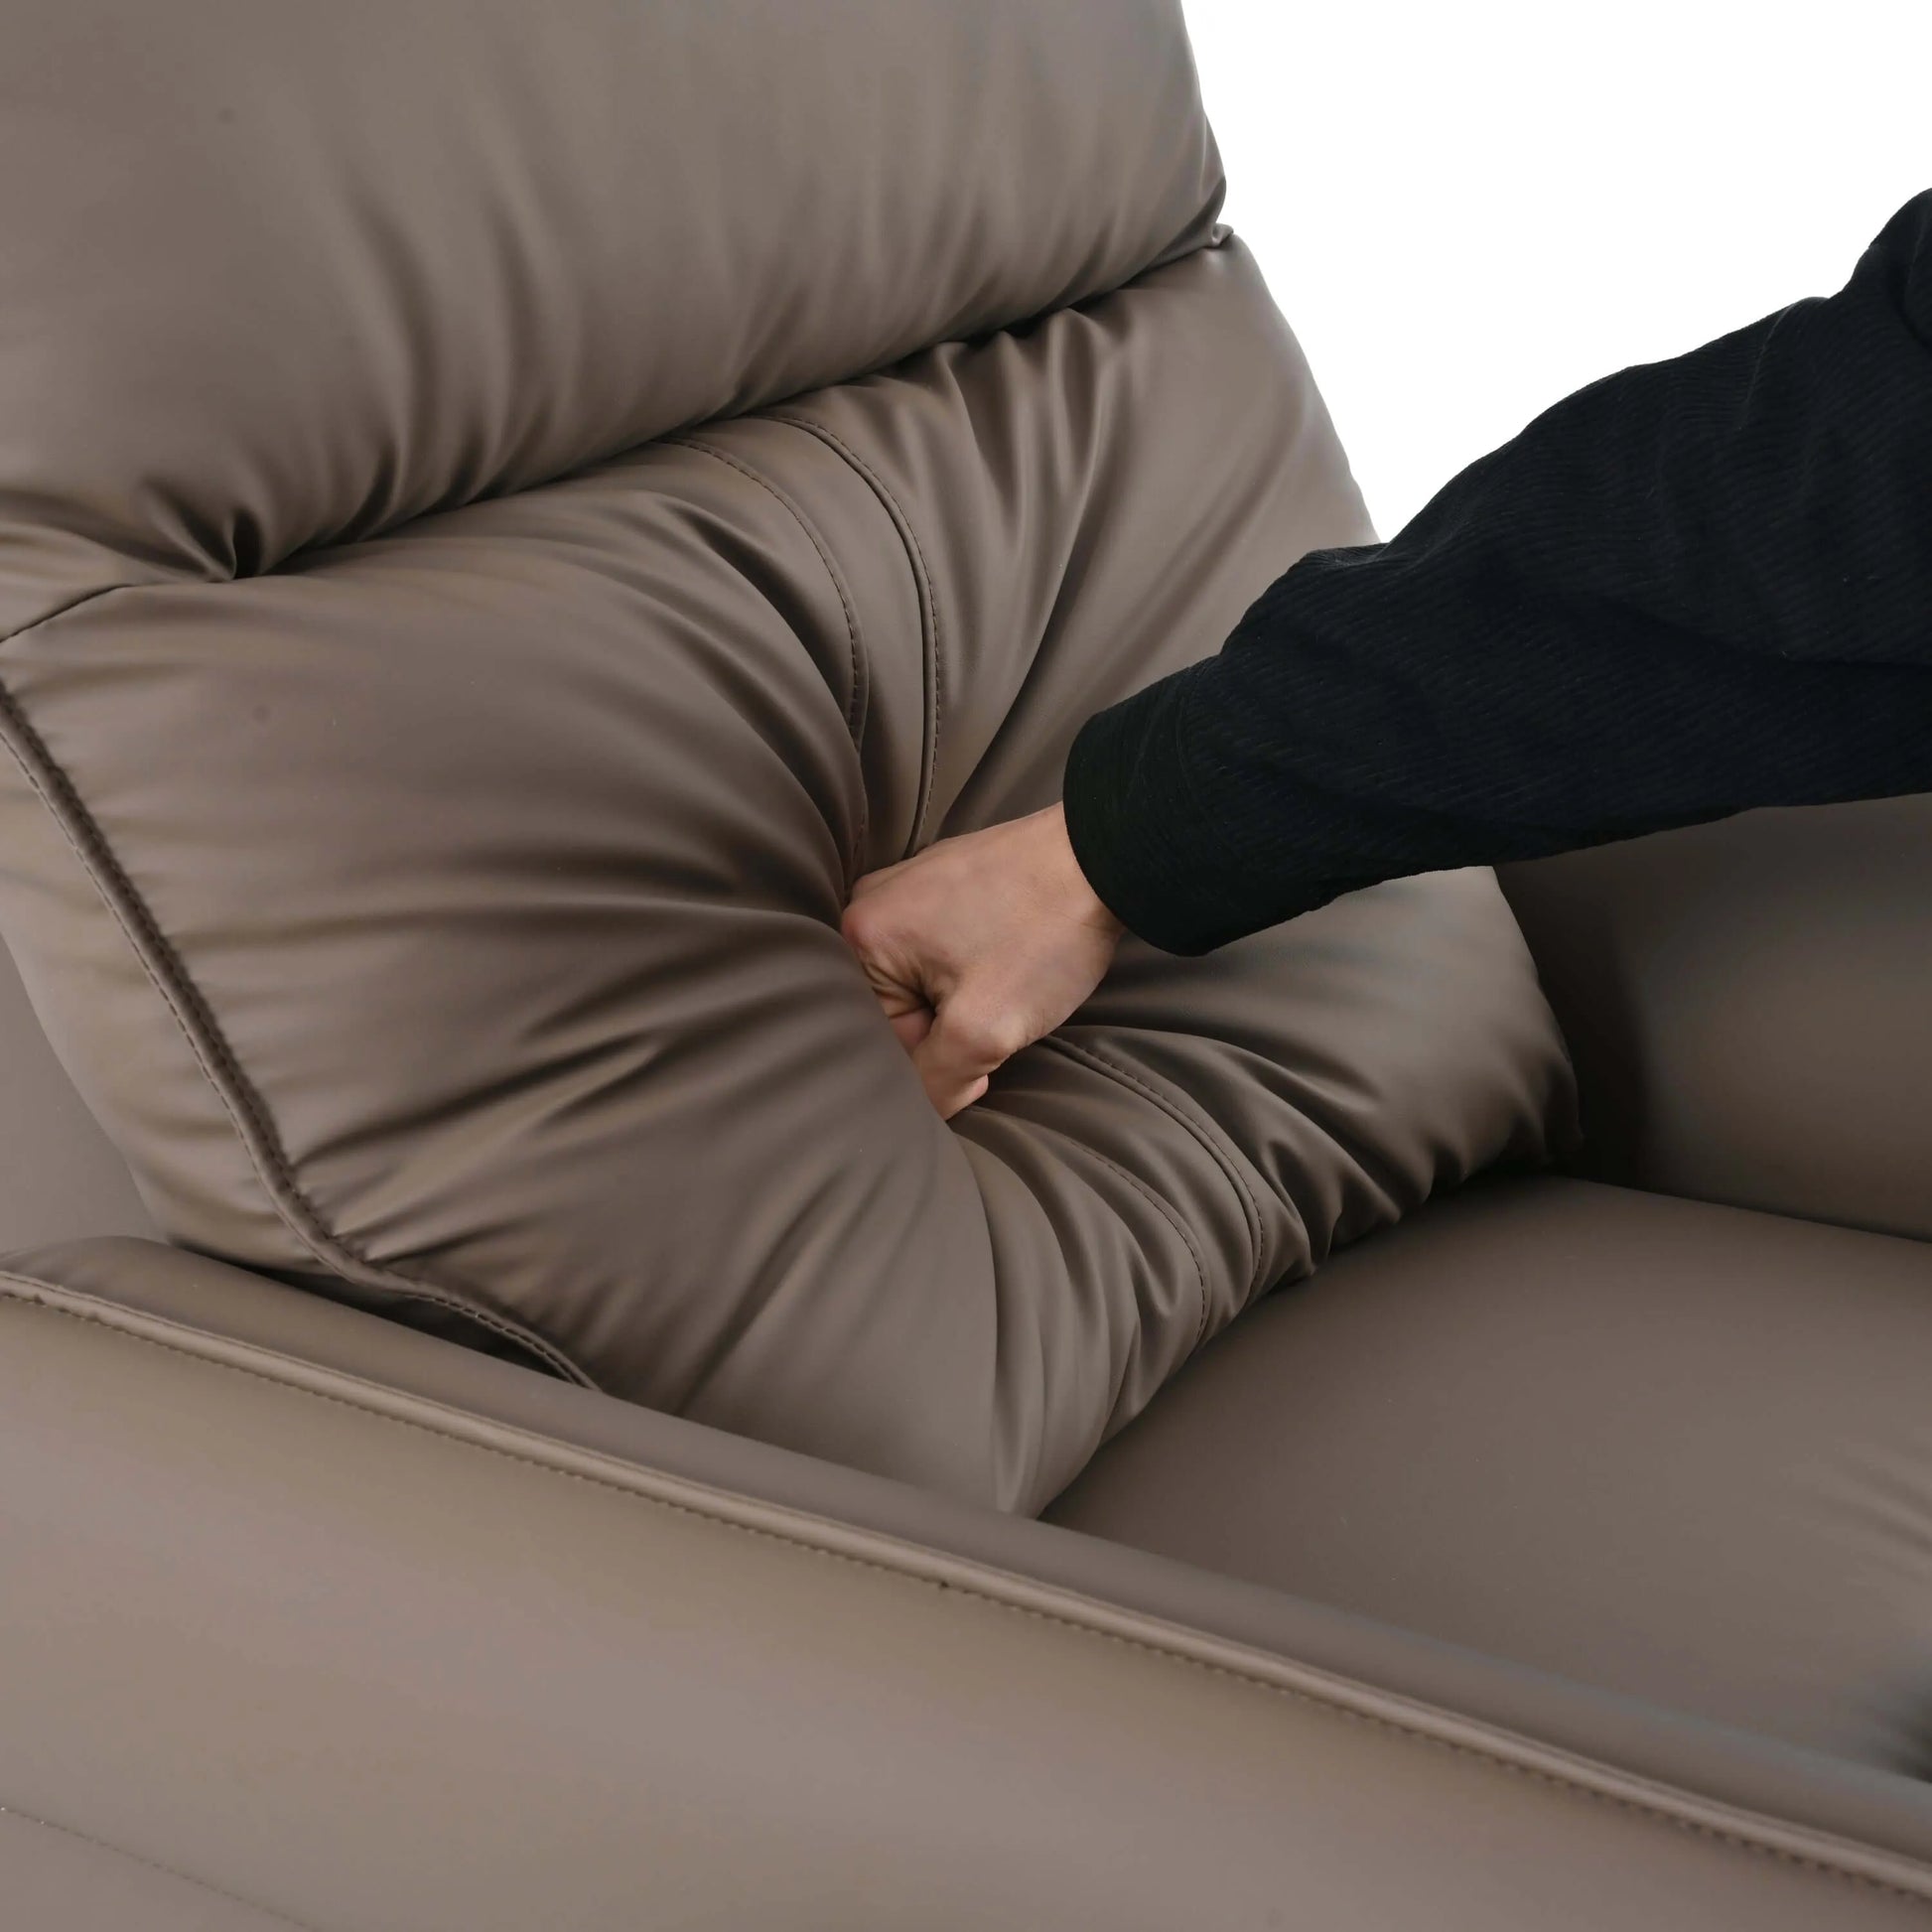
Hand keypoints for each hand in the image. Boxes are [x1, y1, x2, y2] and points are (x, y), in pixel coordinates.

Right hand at [842, 802, 1125, 1118]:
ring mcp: (910, 886)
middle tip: (1003, 1014)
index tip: (984, 1053)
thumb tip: (917, 1109)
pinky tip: (1012, 956)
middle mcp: (871, 903)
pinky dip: (975, 968)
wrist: (1107, 857)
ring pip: (924, 983)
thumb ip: (935, 1083)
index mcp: (859, 935)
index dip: (936, 1062)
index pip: (879, 1039)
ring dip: (965, 1000)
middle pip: (898, 1009)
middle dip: (950, 1029)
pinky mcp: (946, 881)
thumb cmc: (1043, 933)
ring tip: (1012, 977)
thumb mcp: (983, 1029)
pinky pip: (942, 950)